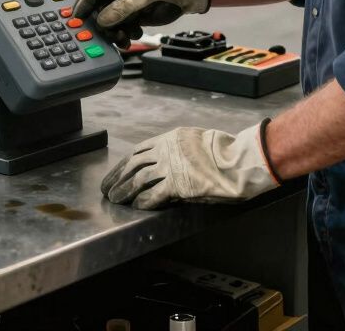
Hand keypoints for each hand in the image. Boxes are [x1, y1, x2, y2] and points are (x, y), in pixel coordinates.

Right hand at [73, 0, 209, 46]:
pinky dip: (124, 36)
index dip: (83, 5)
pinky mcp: (133, 18)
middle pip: (99, 11)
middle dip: (101, 24)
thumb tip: (103, 20)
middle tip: (106, 34)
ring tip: (123, 38)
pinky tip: (133, 36)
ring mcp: (125, 6)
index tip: (75, 19)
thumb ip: (123, 7)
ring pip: (109, 23)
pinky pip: (121, 29)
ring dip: (113, 33)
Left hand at [100, 123, 279, 209]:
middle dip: (118, 177)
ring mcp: (171, 166)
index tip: (116, 172)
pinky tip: (136, 206)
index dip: (125, 163)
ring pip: (139, 179)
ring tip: (115, 199)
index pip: (139, 151)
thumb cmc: (221, 151)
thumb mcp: (194, 142)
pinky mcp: (177, 184)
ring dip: (125, 190)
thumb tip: (162, 163)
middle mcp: (166, 150)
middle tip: (108, 188)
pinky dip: (143, 201)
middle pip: (134, 164)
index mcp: (170, 138)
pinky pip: (154, 194)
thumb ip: (177, 150)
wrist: (236, 161)